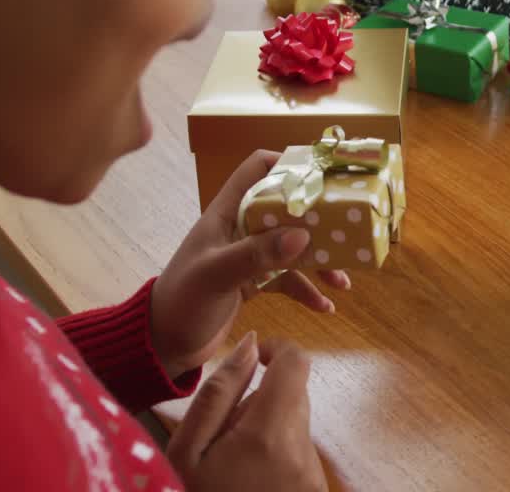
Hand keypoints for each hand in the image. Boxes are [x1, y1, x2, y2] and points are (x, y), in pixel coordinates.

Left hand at [151, 150, 351, 378]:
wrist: (161, 346)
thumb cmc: (182, 302)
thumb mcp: (217, 275)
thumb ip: (257, 254)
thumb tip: (303, 235)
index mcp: (226, 212)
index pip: (258, 168)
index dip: (289, 164)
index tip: (323, 176)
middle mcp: (241, 227)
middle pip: (287, 208)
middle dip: (318, 219)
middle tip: (348, 229)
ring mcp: (249, 254)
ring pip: (293, 246)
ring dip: (319, 260)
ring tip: (343, 280)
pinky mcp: (253, 281)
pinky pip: (289, 279)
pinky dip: (308, 290)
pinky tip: (325, 306)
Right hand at [167, 334, 326, 491]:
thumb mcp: (187, 451)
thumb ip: (218, 392)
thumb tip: (250, 344)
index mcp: (271, 431)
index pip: (296, 362)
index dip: (275, 350)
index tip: (251, 361)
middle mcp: (302, 448)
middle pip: (292, 393)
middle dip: (258, 399)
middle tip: (221, 435)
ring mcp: (312, 472)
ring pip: (292, 422)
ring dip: (263, 428)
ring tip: (230, 464)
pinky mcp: (314, 488)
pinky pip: (295, 451)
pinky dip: (272, 454)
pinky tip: (246, 480)